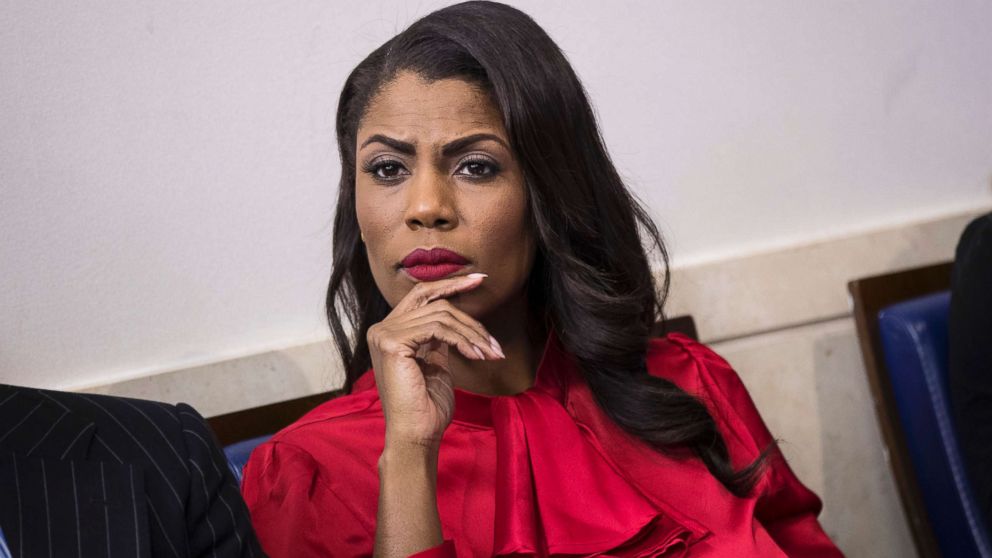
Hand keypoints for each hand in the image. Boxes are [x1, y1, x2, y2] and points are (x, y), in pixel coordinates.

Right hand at [367, 273, 503, 450]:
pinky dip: (462, 339)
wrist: (417, 435)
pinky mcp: (392, 342)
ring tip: (491, 352)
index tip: (479, 280)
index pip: (421, 295)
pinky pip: (438, 328)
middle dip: (465, 301)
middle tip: (491, 304)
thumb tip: (456, 319)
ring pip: (441, 315)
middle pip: (433, 301)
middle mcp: (382, 329)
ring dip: (472, 333)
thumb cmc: (428, 406)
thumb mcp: (435, 363)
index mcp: (390, 332)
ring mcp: (384, 334)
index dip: (450, 284)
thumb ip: (438, 339)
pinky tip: (476, 355)